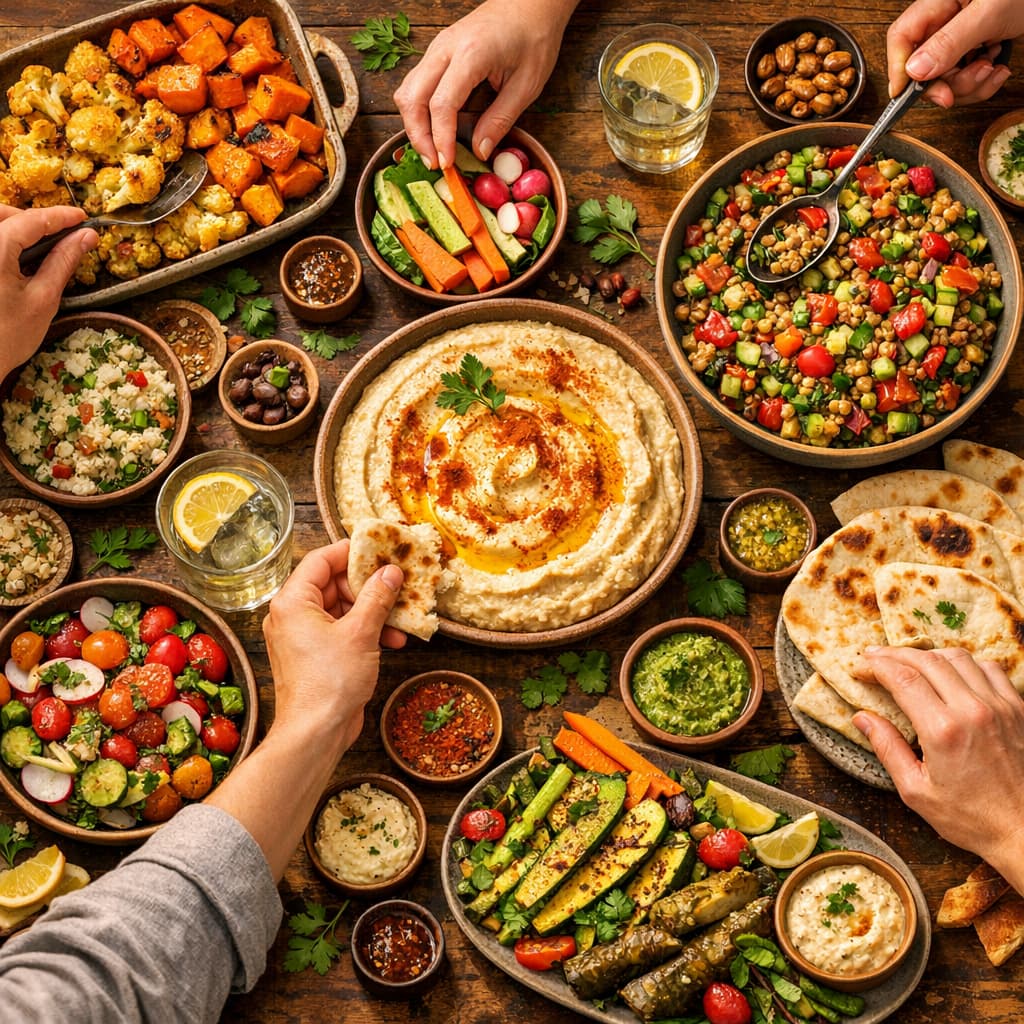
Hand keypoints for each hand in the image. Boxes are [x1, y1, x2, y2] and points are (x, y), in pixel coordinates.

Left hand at [0, 206, 97, 378]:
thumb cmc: (7, 337)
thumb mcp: (43, 299)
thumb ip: (63, 261)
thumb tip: (86, 237)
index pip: (30, 220)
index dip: (60, 217)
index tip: (83, 218)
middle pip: (2, 214)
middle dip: (30, 219)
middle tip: (58, 236)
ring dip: (14, 229)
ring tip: (38, 249)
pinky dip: (3, 243)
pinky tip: (16, 260)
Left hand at [262, 540, 405, 753]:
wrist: (316, 732)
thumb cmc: (328, 682)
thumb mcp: (361, 632)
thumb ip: (377, 597)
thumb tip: (390, 572)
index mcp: (293, 602)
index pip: (321, 560)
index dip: (352, 551)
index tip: (379, 548)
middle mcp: (292, 615)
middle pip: (334, 584)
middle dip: (369, 586)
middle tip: (397, 584)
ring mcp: (302, 636)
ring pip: (342, 609)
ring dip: (373, 611)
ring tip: (400, 620)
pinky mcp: (315, 655)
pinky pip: (342, 630)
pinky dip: (365, 631)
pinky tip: (392, 640)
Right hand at [393, 0, 576, 169]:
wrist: (531, 4)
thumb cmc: (534, 38)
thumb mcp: (526, 85)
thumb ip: (500, 120)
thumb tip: (479, 152)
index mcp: (470, 54)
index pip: (441, 103)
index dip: (440, 138)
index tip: (446, 164)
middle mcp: (445, 48)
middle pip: (412, 97)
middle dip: (418, 136)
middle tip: (434, 163)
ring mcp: (437, 47)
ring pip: (407, 91)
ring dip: (414, 124)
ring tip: (433, 151)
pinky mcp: (437, 52)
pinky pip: (415, 84)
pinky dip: (419, 111)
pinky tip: (434, 130)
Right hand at [853, 647, 1023, 890]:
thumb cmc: (972, 818)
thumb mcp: (917, 791)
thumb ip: (888, 749)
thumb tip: (862, 718)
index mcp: (943, 730)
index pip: (901, 678)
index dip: (875, 666)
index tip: (859, 668)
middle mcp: (973, 710)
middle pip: (927, 660)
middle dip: (894, 654)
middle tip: (874, 657)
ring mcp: (1000, 706)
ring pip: (958, 657)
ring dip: (928, 655)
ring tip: (909, 662)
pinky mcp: (1018, 709)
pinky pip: (989, 669)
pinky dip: (964, 664)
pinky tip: (951, 673)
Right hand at [887, 0, 1022, 105]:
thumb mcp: (990, 12)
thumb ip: (950, 41)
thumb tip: (915, 71)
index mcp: (938, 2)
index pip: (901, 39)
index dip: (901, 69)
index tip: (912, 93)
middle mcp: (944, 21)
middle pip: (922, 67)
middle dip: (949, 83)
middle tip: (975, 76)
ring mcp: (959, 37)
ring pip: (944, 78)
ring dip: (970, 85)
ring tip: (993, 68)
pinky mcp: (974, 48)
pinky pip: (965, 77)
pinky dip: (982, 82)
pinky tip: (999, 67)